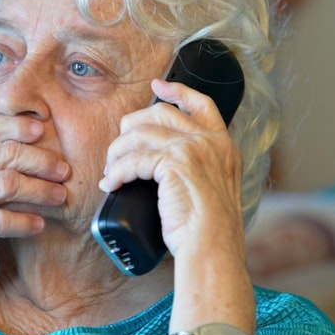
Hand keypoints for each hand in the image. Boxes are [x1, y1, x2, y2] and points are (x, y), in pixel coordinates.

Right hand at [0, 113, 69, 289]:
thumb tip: (16, 143)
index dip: (19, 125)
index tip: (44, 128)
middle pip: (7, 154)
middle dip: (42, 160)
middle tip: (64, 170)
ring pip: (7, 184)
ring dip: (40, 190)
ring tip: (59, 197)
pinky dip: (23, 223)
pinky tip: (38, 225)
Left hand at [98, 79, 244, 259]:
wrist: (212, 248)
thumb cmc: (209, 231)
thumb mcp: (213, 191)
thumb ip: (200, 170)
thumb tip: (162, 165)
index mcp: (223, 146)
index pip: (201, 104)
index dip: (177, 91)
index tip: (156, 86)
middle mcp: (211, 142)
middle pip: (161, 113)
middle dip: (132, 126)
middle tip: (118, 147)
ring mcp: (193, 149)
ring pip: (141, 134)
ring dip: (118, 151)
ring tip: (110, 170)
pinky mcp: (173, 163)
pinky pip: (133, 160)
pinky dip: (116, 172)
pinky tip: (110, 184)